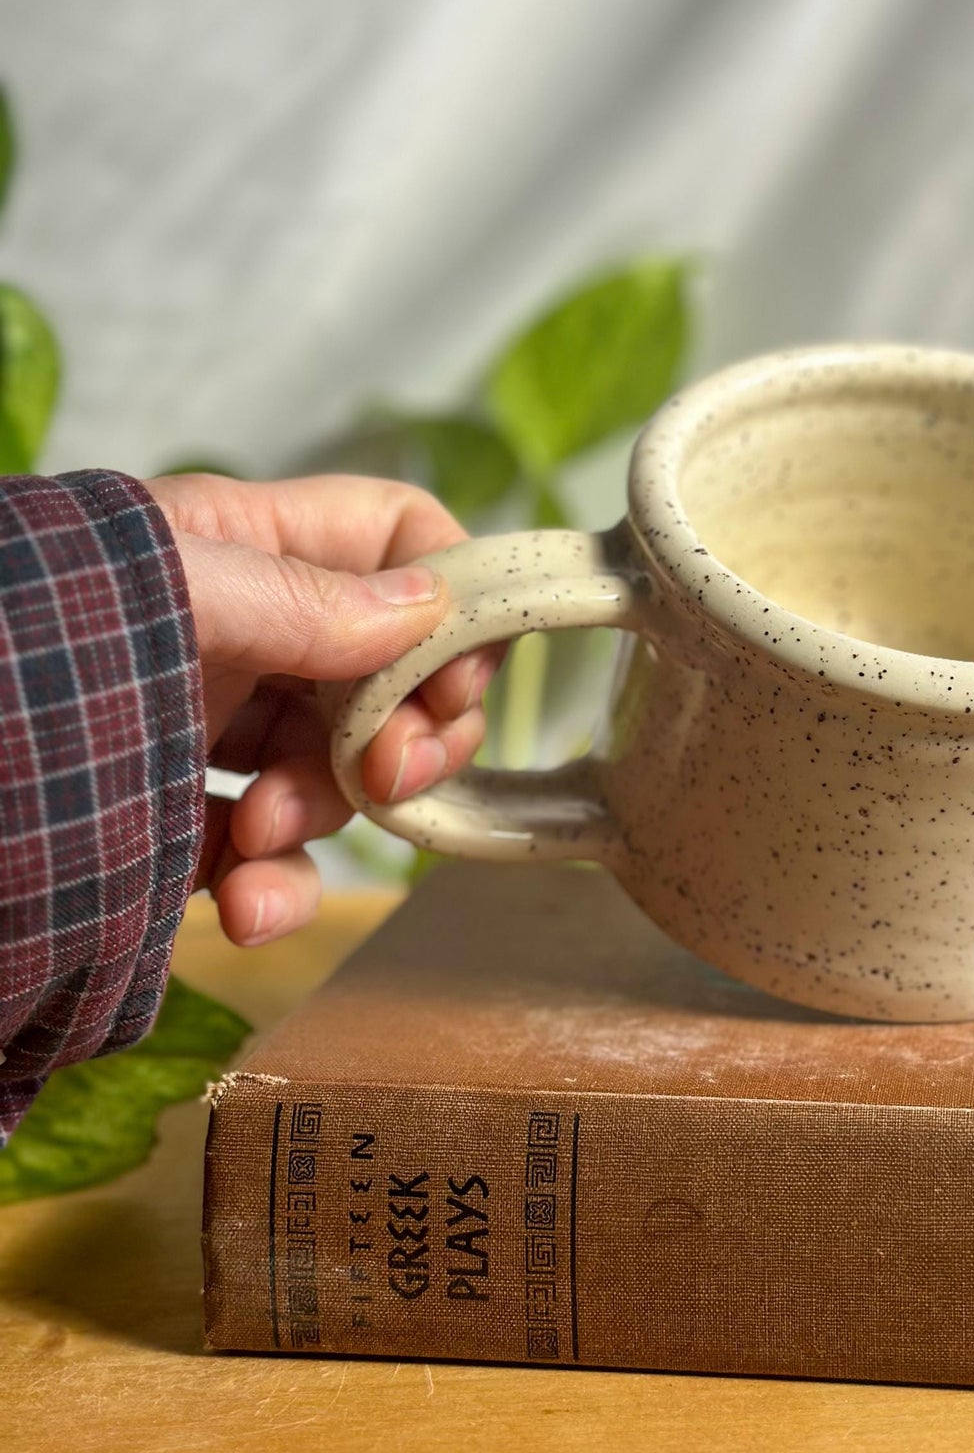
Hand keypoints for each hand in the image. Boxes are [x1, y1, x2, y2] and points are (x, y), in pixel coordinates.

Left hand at [145, 473, 497, 947]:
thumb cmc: (26, 642)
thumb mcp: (173, 595)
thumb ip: (306, 598)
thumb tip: (427, 604)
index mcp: (244, 549)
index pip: (394, 539)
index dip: (450, 600)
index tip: (452, 682)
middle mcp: (238, 635)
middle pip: (385, 673)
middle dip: (401, 733)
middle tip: (390, 776)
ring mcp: (203, 731)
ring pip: (331, 774)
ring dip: (324, 822)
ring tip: (262, 851)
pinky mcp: (168, 827)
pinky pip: (262, 858)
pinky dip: (272, 891)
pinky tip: (244, 913)